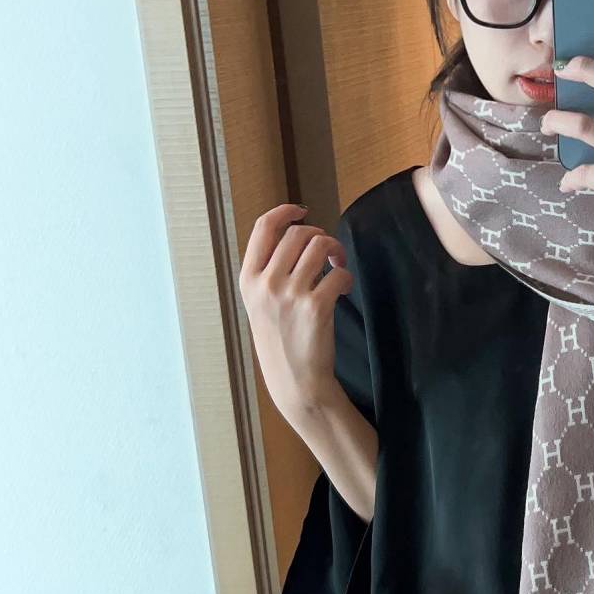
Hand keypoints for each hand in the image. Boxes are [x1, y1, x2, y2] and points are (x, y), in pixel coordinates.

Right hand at [238, 203, 351, 422]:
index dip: (285, 212)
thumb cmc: (281, 342)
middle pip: (298, 233)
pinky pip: (338, 273)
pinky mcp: (316, 306)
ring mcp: (290, 294)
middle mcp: (265, 283)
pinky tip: (342, 289)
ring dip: (335, 251)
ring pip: (320, 245)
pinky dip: (345, 276)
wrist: (295, 382)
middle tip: (328, 252)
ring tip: (337, 267)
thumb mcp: (259, 305)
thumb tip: (294, 236)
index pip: (263, 227)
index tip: (302, 211)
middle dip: (319, 235)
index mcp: (248, 279)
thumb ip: (268, 272)